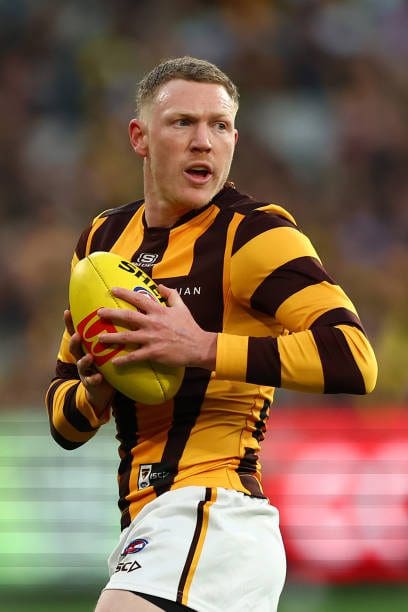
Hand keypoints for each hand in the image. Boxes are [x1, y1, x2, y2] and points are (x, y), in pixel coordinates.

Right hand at [64, 310, 114, 414]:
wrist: (102, 389)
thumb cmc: (106, 364)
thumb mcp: (106, 349)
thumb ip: (109, 335)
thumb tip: (119, 313)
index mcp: (86, 347)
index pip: (76, 332)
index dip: (70, 323)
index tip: (67, 311)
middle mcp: (82, 357)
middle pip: (75, 347)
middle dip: (74, 341)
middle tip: (78, 335)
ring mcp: (85, 370)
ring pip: (81, 364)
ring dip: (84, 360)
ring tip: (89, 357)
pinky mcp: (91, 382)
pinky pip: (91, 380)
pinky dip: (94, 378)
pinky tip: (98, 377)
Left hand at [97, 285, 216, 369]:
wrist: (199, 346)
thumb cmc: (190, 327)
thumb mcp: (182, 307)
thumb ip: (171, 294)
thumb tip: (160, 285)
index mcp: (159, 311)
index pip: (138, 299)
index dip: (124, 293)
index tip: (112, 290)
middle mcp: (152, 323)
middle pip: (127, 316)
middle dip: (111, 314)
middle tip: (98, 313)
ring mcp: (152, 338)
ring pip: (127, 337)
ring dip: (112, 338)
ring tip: (99, 338)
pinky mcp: (153, 353)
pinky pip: (135, 356)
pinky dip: (123, 360)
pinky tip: (114, 362)